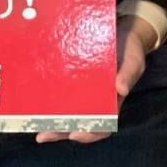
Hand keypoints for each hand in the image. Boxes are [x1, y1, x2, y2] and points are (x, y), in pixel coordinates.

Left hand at [39, 12, 157, 145]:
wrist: (123, 31)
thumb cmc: (130, 49)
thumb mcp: (134, 60)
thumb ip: (129, 73)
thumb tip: (122, 89)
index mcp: (111, 103)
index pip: (101, 126)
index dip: (89, 134)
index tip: (75, 135)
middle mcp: (95, 101)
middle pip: (77, 124)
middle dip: (61, 132)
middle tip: (43, 135)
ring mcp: (83, 91)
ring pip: (66, 112)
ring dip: (51, 121)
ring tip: (33, 123)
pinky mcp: (72, 79)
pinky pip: (60, 93)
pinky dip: (49, 100)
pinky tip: (34, 101)